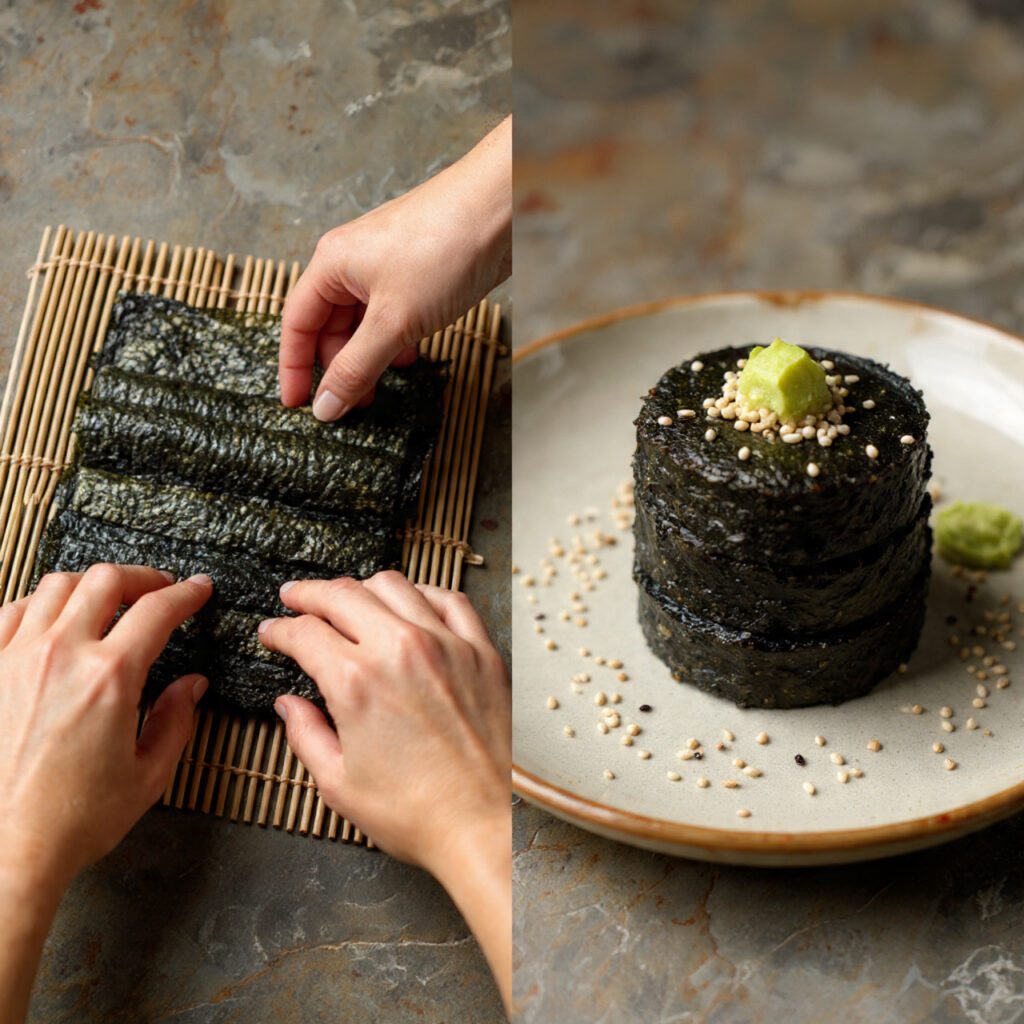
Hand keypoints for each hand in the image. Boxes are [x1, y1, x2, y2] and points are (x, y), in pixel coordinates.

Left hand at [0, 566, 211, 1023]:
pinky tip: (52, 619)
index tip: (197, 590)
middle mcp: (62, 656)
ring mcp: (16, 658)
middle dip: (142, 578)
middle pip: (106, 580)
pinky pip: (11, 611)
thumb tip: (191, 685)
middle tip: (157, 588)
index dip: (186, 593)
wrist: (6, 850)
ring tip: (105, 599)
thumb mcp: (148, 775)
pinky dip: (38, 604)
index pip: (158, 610)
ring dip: (90, 585)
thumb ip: (176, 720)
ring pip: (56, 586)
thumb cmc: (72, 821)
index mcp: (110, 678)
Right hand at [258, 571, 510, 1006]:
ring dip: (361, 588)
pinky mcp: (481, 651)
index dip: (279, 629)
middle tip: (295, 598)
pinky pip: (449, 600)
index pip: (304, 632)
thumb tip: (288, 705)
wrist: (485, 826)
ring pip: (394, 586)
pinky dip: (422, 593)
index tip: (271, 632)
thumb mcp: (339, 784)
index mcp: (356, 683)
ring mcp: (445, 644)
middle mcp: (400, 650)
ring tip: (348, 599)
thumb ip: (305, 735)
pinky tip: (410, 604)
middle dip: (309, 594)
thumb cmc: (414, 814)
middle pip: (342, 594)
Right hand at [279, 116, 510, 420]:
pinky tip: (410, 356)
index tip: (295, 405)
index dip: (294, 367)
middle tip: (353, 406)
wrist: (501, 208)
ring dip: (369, 356)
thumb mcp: (394, 321)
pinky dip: (395, 339)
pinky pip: (392, 313)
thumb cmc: (444, 249)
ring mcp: (385, 264)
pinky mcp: (416, 270)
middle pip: (329, 325)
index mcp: (331, 264)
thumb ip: (356, 366)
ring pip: (363, 321)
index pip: (297, 324)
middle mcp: (352, 261)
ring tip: (383, 387)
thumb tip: (325, 405)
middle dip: (338, 366)